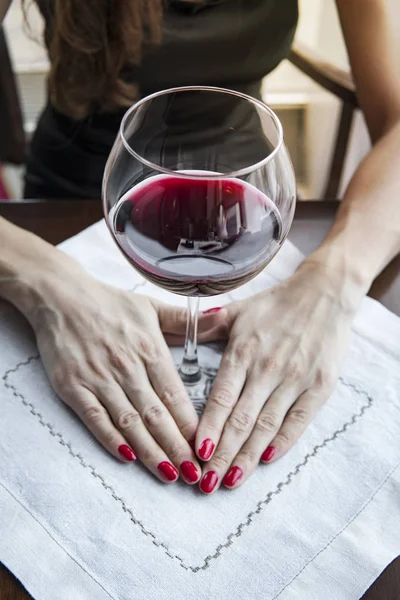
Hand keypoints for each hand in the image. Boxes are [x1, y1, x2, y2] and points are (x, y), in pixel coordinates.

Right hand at [22, 256, 220, 484]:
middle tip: (195, 474)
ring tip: (169, 474)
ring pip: (129, 422)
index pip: (175, 395)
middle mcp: (127, 367)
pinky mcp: (73, 387)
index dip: (191, 424)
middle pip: (156, 415)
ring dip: (150, 451)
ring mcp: (99, 379)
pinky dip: (111, 439)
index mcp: (150, 349)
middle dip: (177, 447)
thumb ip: (184, 322)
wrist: (60, 297)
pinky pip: (95, 418)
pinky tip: (127, 457)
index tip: (208, 447)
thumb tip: (220, 319)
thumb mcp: (150, 306)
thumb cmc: (109, 303)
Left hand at [194, 261, 361, 493]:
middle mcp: (267, 368)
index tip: (194, 453)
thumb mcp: (238, 310)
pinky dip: (283, 441)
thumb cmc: (276, 304)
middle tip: (206, 483)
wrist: (324, 293)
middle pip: (241, 420)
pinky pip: (300, 420)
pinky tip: (267, 460)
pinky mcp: (320, 385)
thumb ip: (208, 327)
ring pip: (267, 425)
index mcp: (243, 351)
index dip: (207, 428)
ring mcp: (295, 378)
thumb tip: (177, 334)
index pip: (222, 398)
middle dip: (222, 454)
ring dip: (248, 456)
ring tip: (231, 480)